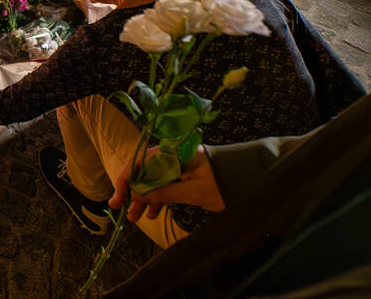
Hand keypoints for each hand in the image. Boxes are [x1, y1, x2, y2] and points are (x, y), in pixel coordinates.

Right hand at [109, 146, 224, 222]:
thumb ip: (163, 193)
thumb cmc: (224, 184)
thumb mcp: (192, 192)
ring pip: (152, 181)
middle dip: (131, 191)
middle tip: (120, 208)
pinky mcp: (184, 176)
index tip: (118, 198)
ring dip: (143, 199)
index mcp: (173, 153)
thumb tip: (136, 197)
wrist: (252, 181)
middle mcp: (172, 156)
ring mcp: (178, 166)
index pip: (139, 162)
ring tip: (134, 218)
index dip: (125, 180)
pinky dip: (157, 199)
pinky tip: (151, 214)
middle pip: (143, 171)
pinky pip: (164, 186)